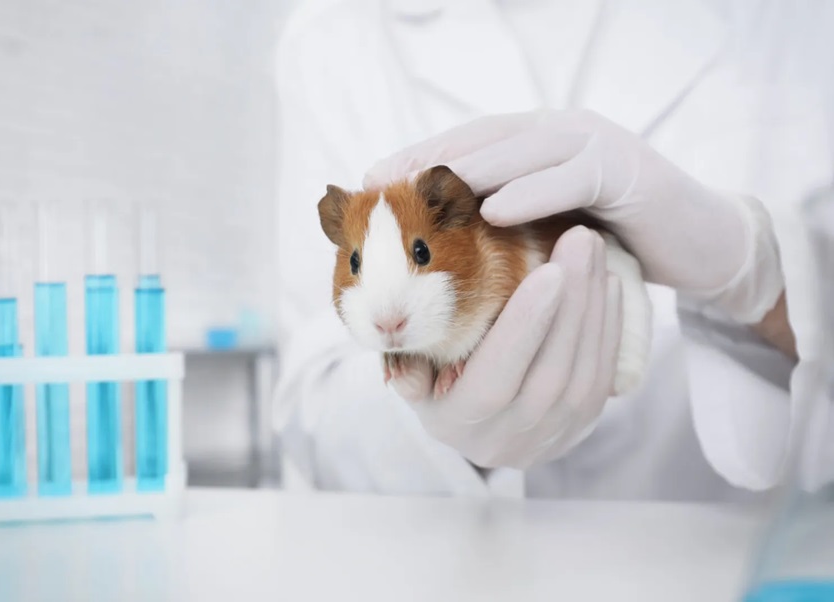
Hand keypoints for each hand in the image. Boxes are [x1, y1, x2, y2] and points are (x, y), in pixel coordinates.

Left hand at [365, 109, 783, 324]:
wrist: (699, 242)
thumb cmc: (615, 241)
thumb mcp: (549, 230)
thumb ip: (505, 227)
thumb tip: (442, 257)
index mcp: (537, 146)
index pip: (467, 144)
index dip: (418, 157)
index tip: (368, 178)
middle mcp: (561, 133)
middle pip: (483, 138)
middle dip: (429, 158)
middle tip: (379, 180)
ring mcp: (595, 145)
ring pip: (522, 149)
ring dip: (470, 168)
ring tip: (421, 190)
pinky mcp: (627, 171)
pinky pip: (573, 177)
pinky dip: (532, 191)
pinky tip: (492, 210)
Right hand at [385, 227, 622, 468]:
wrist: (480, 430)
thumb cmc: (436, 383)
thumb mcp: (412, 375)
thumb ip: (407, 357)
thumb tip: (398, 330)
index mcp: (459, 424)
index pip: (495, 381)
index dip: (524, 328)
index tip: (549, 271)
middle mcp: (507, 440)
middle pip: (549, 373)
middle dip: (571, 303)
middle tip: (580, 238)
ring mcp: (550, 437)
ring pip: (583, 374)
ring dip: (593, 307)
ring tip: (593, 248)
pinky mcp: (582, 426)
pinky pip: (601, 377)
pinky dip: (608, 326)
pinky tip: (607, 282)